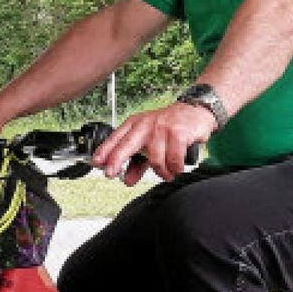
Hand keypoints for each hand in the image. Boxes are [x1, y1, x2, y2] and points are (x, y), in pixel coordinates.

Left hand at [92, 102, 214, 185]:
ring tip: (167, 173)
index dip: (105, 151)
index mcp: (135, 124)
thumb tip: (126, 179)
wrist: (195, 111)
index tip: (97, 163)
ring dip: (161, 172)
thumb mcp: (150, 142)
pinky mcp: (178, 132)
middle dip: (116, 159)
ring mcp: (161, 127)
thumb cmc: (169, 127)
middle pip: (127, 144)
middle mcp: (145, 124)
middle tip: (110, 173)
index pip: (116, 138)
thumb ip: (137, 162)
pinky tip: (177, 167)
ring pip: (155, 159)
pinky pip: (173, 158)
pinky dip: (175, 167)